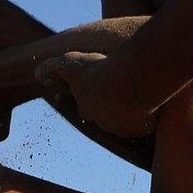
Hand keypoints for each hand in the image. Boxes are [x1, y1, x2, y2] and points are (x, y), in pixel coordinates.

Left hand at [36, 51, 157, 138]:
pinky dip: (150, 115)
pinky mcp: (143, 128)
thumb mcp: (69, 64)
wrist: (126, 83)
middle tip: (121, 92)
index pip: (85, 107)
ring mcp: (124, 127)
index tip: (94, 91)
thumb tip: (37, 75)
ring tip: (140, 95)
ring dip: (132, 110)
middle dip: (112, 106)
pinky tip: (155, 102)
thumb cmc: (98, 71)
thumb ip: (52, 68)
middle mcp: (104, 122)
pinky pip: (147, 123)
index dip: (88, 98)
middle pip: (107, 116)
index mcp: (88, 108)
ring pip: (128, 119)